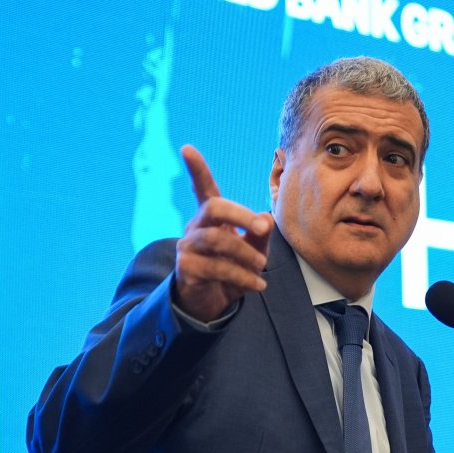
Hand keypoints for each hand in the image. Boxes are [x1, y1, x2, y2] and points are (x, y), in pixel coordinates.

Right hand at [172, 145, 273, 322]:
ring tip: (262, 266)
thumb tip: (267, 218)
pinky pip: (216, 267)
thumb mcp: (253, 254)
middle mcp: (197, 227)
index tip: (187, 148)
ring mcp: (188, 247)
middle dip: (241, 215)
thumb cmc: (231, 271)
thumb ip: (260, 237)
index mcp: (212, 218)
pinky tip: (257, 285)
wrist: (210, 304)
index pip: (203, 188)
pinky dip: (242, 277)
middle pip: (214, 207)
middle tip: (263, 230)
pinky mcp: (187, 268)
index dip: (196, 169)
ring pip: (216, 239)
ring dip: (245, 253)